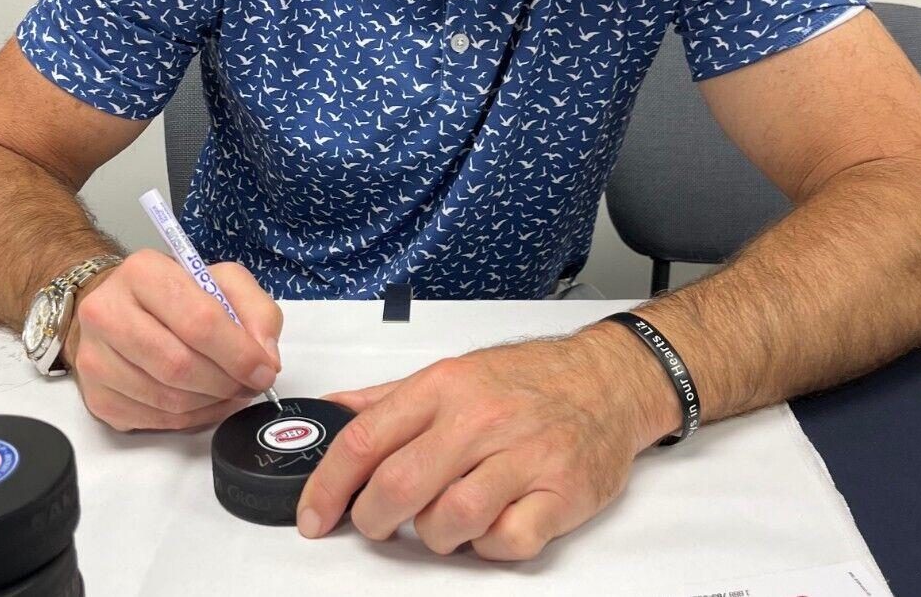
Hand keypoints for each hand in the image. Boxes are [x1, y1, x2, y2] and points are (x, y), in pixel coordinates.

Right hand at [63, 249, 282, 432]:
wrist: (117, 307)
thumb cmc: (177, 295)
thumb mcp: (223, 282)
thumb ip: (256, 311)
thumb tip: (265, 359)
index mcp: (143, 272)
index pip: (198, 320)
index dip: (238, 353)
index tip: (264, 371)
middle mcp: (106, 311)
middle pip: (178, 365)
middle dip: (225, 382)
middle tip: (248, 385)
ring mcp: (94, 358)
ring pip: (166, 399)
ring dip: (210, 403)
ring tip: (228, 391)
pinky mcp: (94, 396)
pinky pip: (152, 420)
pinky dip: (189, 419)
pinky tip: (203, 403)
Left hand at [296, 330, 671, 560]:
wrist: (605, 381)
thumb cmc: (526, 380)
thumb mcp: (452, 374)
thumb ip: (388, 398)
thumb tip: (332, 409)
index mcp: (445, 387)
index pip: (367, 438)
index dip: (330, 484)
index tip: (315, 514)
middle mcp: (480, 418)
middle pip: (401, 485)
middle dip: (373, 518)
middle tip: (375, 523)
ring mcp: (523, 456)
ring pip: (451, 519)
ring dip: (434, 535)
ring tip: (441, 521)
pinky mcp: (560, 493)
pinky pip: (508, 541)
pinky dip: (489, 546)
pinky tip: (489, 525)